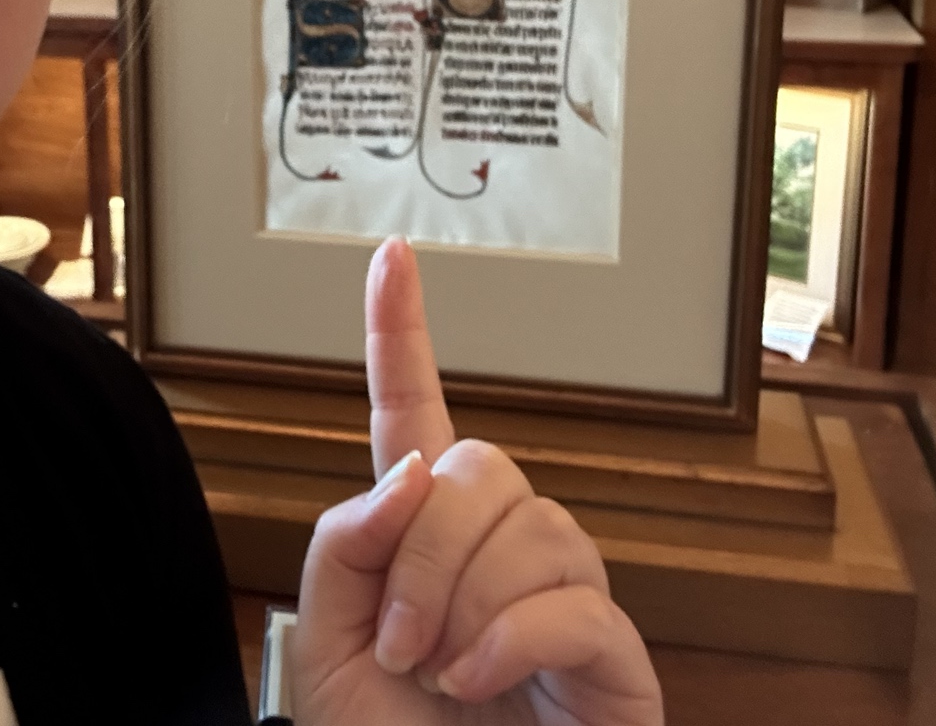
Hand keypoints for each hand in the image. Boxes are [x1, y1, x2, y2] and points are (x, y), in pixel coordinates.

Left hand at [290, 237, 663, 724]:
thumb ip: (345, 546)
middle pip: (480, 469)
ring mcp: (562, 594)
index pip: (416, 412)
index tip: (391, 256)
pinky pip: (571, 605)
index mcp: (423, 534)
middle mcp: (502, 546)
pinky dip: (511, 641)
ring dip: (464, 605)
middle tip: (400, 644)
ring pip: (531, 528)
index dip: (403, 333)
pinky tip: (477, 680)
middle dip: (425, 551)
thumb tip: (404, 474)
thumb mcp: (326, 646)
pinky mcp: (610, 655)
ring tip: (439, 675)